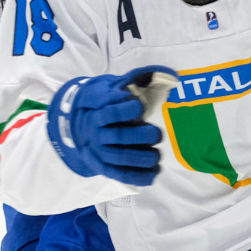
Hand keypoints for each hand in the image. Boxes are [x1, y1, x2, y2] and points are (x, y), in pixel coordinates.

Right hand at [45, 66, 174, 185]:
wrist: (80, 122)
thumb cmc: (106, 99)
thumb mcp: (113, 84)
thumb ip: (137, 78)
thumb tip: (170, 73)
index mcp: (97, 109)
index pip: (109, 110)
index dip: (125, 110)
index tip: (140, 106)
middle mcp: (96, 130)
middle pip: (118, 136)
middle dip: (140, 136)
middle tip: (156, 133)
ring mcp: (98, 149)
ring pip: (120, 157)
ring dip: (141, 158)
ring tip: (157, 155)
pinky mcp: (101, 165)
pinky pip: (119, 174)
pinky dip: (137, 176)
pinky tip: (154, 174)